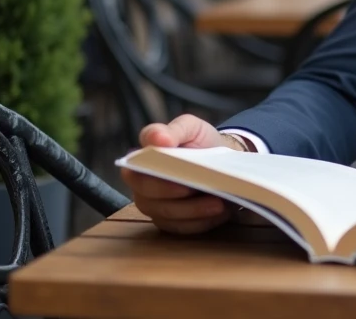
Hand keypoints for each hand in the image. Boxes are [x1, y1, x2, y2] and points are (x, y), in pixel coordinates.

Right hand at [120, 114, 246, 234]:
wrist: (220, 162)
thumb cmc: (200, 142)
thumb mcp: (191, 127)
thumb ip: (174, 130)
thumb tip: (157, 138)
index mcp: (142, 159)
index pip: (135, 166)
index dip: (151, 168)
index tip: (175, 166)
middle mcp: (141, 185)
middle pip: (148, 196)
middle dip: (173, 193)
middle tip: (198, 187)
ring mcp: (154, 206)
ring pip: (166, 215)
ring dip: (193, 211)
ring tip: (218, 203)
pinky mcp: (171, 223)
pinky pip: (181, 228)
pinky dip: (201, 222)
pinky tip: (219, 213)